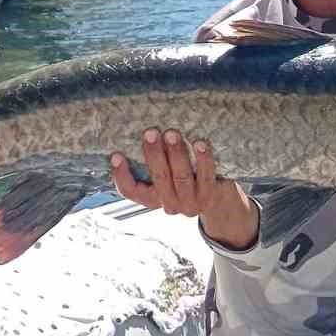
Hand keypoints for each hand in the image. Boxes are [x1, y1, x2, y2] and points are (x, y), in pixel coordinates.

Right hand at [111, 130, 259, 249]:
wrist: (219, 200)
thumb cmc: (185, 178)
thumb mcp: (166, 175)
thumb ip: (154, 161)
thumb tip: (135, 131)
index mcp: (153, 199)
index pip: (131, 192)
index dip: (121, 176)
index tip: (116, 155)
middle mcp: (169, 205)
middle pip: (158, 179)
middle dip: (154, 154)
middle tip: (150, 132)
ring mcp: (190, 203)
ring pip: (181, 178)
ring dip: (176, 154)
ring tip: (172, 133)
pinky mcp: (210, 197)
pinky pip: (206, 176)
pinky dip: (203, 159)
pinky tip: (199, 143)